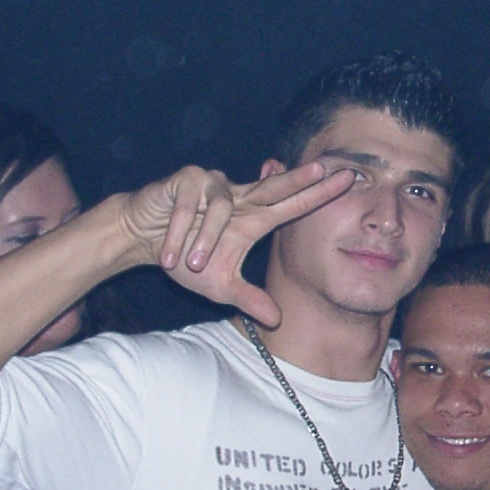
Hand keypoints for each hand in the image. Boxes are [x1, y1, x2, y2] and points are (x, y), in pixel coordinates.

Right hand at [118, 162, 354, 324]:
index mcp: (252, 218)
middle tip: (322, 168)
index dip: (317, 194)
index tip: (347, 181)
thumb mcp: (220, 286)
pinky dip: (179, 234)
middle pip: (273, 186)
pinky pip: (189, 207)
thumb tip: (277, 321)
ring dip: (204, 241)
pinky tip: (167, 254)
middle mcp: (238, 197)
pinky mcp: (186, 180)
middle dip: (297, 178)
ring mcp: (213, 184)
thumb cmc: (184, 258)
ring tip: (193, 264)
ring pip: (219, 210)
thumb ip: (250, 299)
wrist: (142, 239)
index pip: (291, 205)